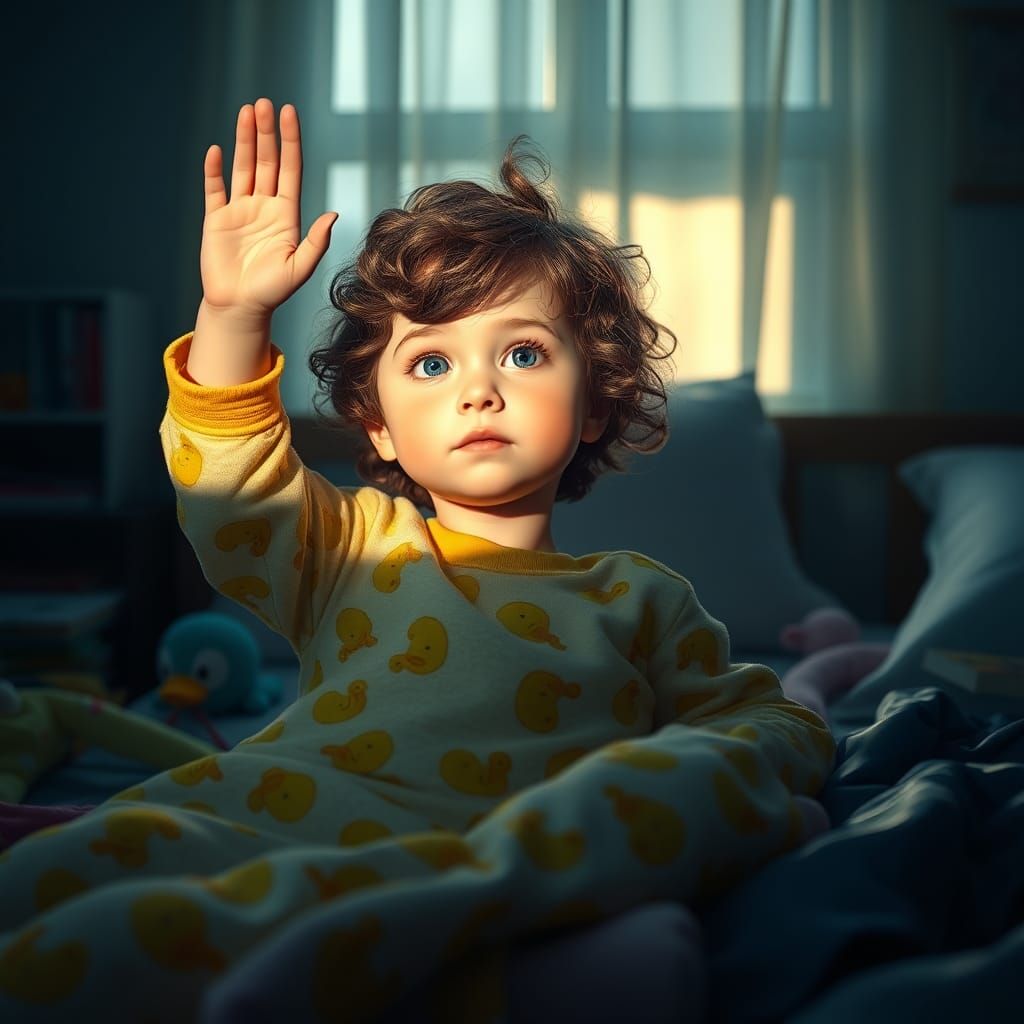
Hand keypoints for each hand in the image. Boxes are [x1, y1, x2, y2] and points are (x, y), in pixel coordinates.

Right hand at [200, 98, 337, 318]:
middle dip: (266, 133)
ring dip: (244, 140)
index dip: (290, 141)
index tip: (289, 113)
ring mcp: (240, 212)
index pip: (290, 169)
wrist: (240, 308)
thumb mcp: (299, 268)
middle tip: (264, 104)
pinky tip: (217, 150)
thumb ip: (316, 241)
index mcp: (287, 215)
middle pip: (266, 162)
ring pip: (243, 168)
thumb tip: (334, 214)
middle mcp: (265, 208)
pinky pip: (215, 189)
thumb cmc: (272, 292)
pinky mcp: (216, 220)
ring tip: (246, 112)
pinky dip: (215, 170)